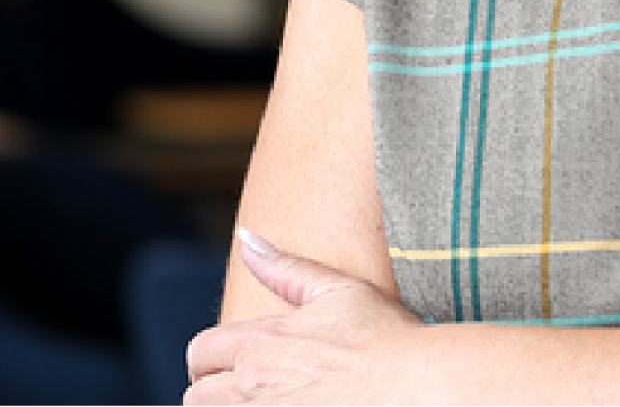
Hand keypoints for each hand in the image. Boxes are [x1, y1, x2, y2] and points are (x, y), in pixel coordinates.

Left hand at [184, 229, 429, 405]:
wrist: (416, 386)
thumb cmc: (383, 335)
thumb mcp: (336, 290)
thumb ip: (283, 267)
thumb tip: (245, 237)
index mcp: (262, 341)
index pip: (201, 351)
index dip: (212, 357)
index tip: (237, 362)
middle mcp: (253, 385)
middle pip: (195, 396)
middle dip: (215, 390)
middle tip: (254, 387)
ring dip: (232, 406)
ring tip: (272, 396)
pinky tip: (291, 405)